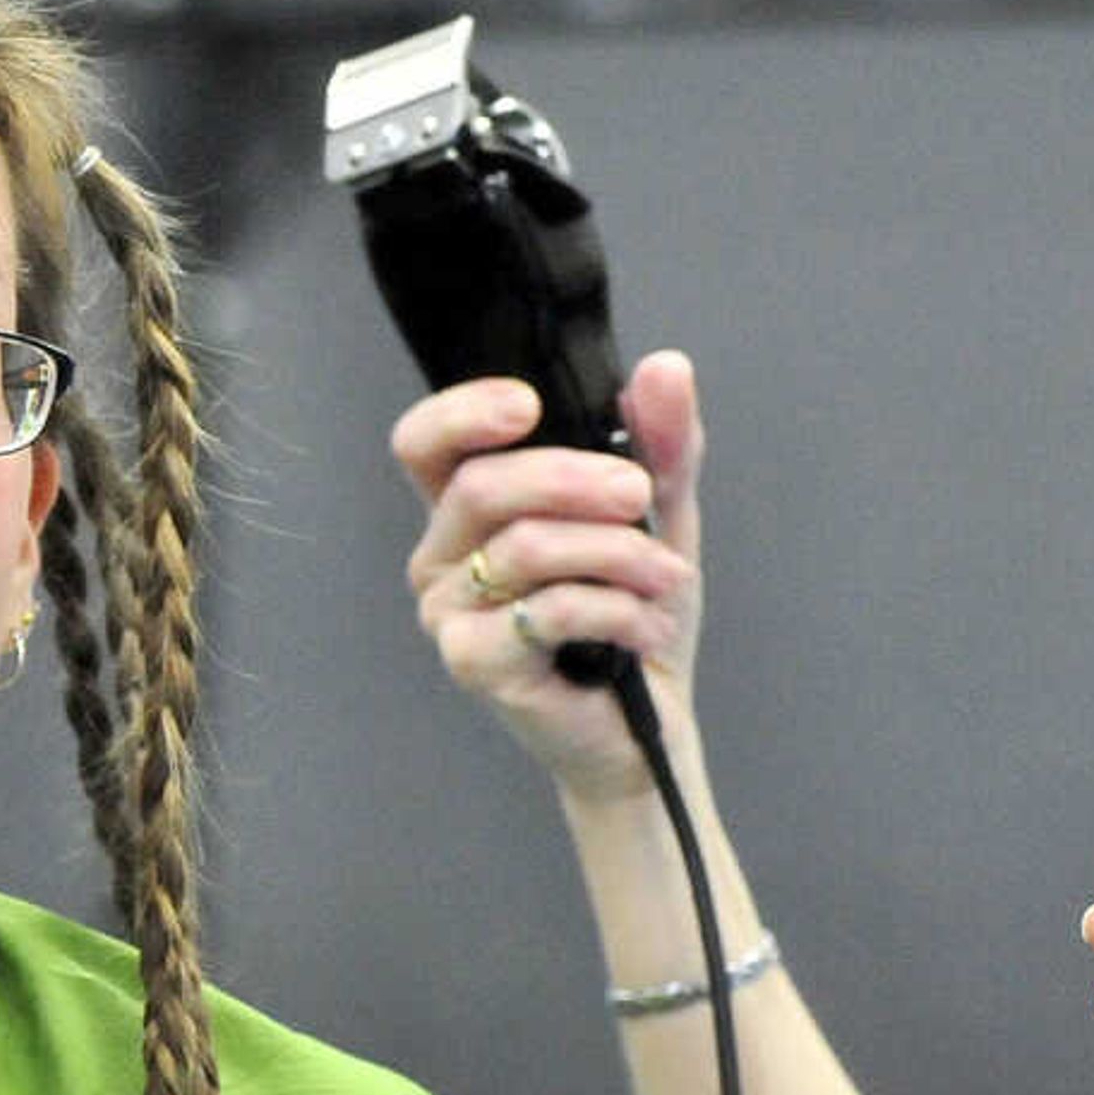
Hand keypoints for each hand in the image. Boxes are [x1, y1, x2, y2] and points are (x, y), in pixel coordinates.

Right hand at [391, 347, 702, 797]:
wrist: (646, 726)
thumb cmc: (633, 621)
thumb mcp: (658, 518)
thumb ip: (661, 444)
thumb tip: (665, 368)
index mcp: (469, 511)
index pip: (425, 444)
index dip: (462, 414)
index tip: (529, 406)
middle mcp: (442, 558)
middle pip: (482, 485)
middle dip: (574, 480)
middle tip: (643, 497)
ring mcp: (449, 613)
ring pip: (523, 546)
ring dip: (616, 554)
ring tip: (668, 578)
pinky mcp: (473, 662)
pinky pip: (547, 609)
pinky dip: (614, 609)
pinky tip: (646, 624)